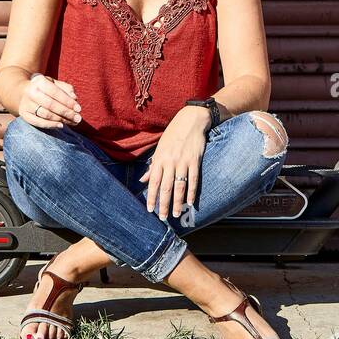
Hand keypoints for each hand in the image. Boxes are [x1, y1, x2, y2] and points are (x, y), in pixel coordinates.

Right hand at [18, 73, 81, 129]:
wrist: (23, 91)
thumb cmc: (44, 87)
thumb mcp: (54, 83)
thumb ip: (66, 88)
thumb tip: (74, 98)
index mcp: (39, 81)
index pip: (55, 92)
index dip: (68, 101)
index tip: (79, 109)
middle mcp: (31, 92)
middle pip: (51, 105)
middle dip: (66, 112)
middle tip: (78, 118)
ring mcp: (26, 104)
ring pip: (46, 114)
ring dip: (61, 120)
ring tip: (73, 122)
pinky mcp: (24, 114)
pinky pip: (37, 122)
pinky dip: (50, 125)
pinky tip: (61, 126)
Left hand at [140, 106, 209, 220]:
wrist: (190, 120)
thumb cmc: (173, 135)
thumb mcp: (160, 148)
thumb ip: (153, 165)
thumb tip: (143, 180)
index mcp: (159, 159)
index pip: (153, 182)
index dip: (151, 196)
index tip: (150, 209)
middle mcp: (170, 161)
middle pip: (165, 187)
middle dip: (163, 204)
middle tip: (163, 218)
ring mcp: (183, 161)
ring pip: (179, 186)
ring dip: (177, 202)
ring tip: (175, 213)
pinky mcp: (195, 160)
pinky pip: (193, 179)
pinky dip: (192, 192)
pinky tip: (191, 202)